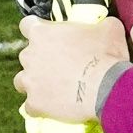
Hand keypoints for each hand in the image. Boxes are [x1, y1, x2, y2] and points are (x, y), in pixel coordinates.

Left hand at [14, 14, 131, 123]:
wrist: (107, 88)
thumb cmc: (106, 55)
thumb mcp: (109, 28)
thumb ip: (99, 24)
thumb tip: (103, 26)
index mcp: (42, 33)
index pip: (27, 25)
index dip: (36, 30)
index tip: (46, 36)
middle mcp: (30, 55)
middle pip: (26, 56)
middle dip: (39, 60)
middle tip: (60, 66)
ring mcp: (30, 81)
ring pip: (22, 81)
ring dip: (34, 83)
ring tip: (52, 89)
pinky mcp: (35, 104)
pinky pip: (31, 106)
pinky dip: (40, 107)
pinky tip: (53, 107)